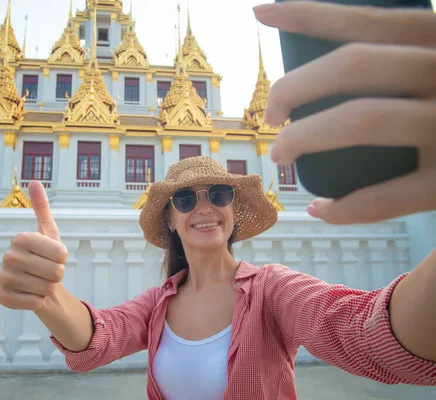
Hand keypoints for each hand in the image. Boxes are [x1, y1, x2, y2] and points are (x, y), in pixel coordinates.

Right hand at [0, 181, 67, 311]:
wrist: (40, 286)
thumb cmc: (47, 258)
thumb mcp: (49, 232)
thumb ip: (42, 208)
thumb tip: (33, 181)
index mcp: (21, 238)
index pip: (60, 253)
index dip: (64, 258)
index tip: (56, 257)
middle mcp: (8, 255)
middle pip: (54, 272)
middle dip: (58, 276)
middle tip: (49, 273)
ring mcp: (3, 277)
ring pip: (45, 288)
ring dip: (49, 289)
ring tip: (41, 284)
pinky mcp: (2, 297)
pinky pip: (32, 303)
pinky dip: (38, 302)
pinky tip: (32, 296)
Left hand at [255, 1, 435, 223]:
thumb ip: (410, 54)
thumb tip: (340, 51)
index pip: (366, 18)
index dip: (305, 13)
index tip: (261, 13)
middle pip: (352, 65)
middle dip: (294, 87)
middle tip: (271, 113)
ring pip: (360, 119)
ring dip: (304, 137)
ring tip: (279, 152)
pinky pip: (386, 196)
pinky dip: (344, 207)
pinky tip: (320, 208)